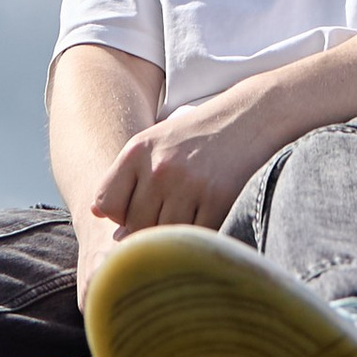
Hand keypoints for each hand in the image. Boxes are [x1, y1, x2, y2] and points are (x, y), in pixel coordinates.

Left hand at [86, 89, 269, 240]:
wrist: (249, 118)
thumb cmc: (197, 137)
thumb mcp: (154, 144)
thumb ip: (126, 181)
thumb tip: (110, 229)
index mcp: (138, 151)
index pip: (107, 204)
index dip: (119, 216)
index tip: (136, 213)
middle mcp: (160, 167)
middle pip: (135, 225)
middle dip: (147, 230)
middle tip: (167, 220)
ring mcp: (189, 185)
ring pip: (163, 234)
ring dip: (172, 237)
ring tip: (185, 221)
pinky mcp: (218, 200)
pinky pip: (194, 236)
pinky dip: (197, 237)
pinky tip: (203, 221)